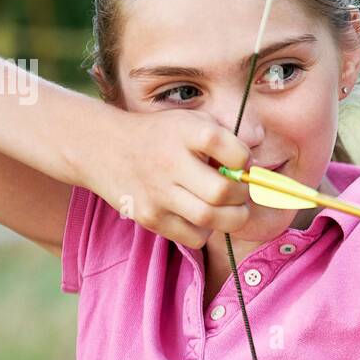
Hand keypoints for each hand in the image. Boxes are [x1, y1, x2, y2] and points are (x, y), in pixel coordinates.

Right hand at [87, 109, 250, 247]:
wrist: (105, 148)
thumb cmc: (161, 136)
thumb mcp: (190, 122)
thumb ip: (225, 139)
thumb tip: (254, 168)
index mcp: (186, 132)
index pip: (233, 151)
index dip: (244, 160)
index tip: (239, 162)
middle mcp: (170, 162)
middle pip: (223, 192)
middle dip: (242, 196)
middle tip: (239, 192)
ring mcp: (157, 193)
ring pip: (211, 219)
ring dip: (230, 217)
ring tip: (227, 207)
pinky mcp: (149, 218)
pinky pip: (194, 237)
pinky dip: (206, 231)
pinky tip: (200, 215)